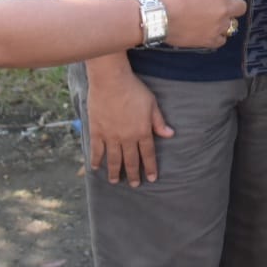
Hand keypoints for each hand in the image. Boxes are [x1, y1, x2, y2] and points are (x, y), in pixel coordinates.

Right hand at [85, 69, 171, 186]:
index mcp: (142, 131)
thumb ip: (159, 121)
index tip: (151, 178)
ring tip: (115, 181)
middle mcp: (127, 138)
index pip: (148, 154)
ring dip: (115, 172)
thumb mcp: (152, 104)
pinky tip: (96, 167)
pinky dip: (96, 160)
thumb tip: (170, 134)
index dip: (150, 167)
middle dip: (133, 174)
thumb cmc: (134, 89)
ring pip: (113, 159)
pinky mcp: (97, 131)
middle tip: (135, 185)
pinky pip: (96, 150)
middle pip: (130, 160)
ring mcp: (111, 136)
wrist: (111, 81)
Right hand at [155, 0, 245, 48]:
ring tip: (210, 20)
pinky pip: (222, 39)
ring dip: (224, 21)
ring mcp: (219, 25)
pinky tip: (207, 31)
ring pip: (233, 24)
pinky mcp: (211, 40)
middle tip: (221, 6)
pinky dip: (216, 36)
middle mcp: (223, 7)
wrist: (158, 17)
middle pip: (242, 6)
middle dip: (234, 5)